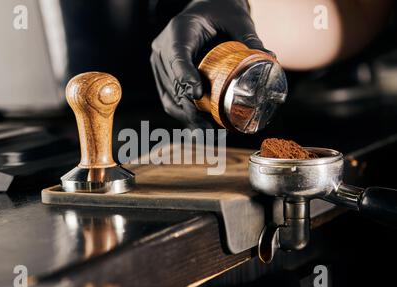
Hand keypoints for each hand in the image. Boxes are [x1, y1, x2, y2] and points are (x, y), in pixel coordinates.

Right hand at [150, 0, 268, 128]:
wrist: (204, 11)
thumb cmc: (220, 12)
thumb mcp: (237, 20)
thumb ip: (249, 37)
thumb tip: (269, 58)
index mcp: (179, 30)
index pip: (178, 56)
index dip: (185, 76)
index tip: (197, 94)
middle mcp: (163, 48)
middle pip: (173, 83)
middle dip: (190, 108)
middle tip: (209, 125)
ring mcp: (160, 63)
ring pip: (169, 97)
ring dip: (186, 117)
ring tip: (207, 131)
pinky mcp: (163, 76)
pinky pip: (169, 99)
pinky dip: (184, 114)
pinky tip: (199, 126)